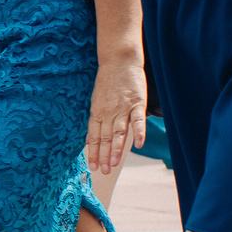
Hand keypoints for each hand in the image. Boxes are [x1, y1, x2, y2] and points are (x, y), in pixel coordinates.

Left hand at [84, 57, 146, 175]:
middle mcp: (108, 112)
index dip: (93, 152)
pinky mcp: (136, 102)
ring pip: (119, 132)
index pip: (94, 136)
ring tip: (114, 164)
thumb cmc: (108, 80)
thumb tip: (96, 136)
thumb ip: (99, 118)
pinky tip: (139, 144)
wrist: (119, 60)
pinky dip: (139, 132)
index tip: (93, 166)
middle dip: (103, 156)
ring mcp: (122, 107)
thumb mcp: (98, 99)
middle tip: (103, 171)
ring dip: (116, 149)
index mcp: (97, 112)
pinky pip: (138, 120)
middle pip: (105, 137)